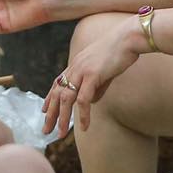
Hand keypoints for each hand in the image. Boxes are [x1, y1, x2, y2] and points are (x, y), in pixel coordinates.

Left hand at [44, 21, 142, 137]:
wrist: (128, 38)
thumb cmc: (120, 52)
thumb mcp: (103, 70)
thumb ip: (96, 86)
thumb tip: (91, 102)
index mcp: (76, 64)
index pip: (57, 83)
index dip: (49, 98)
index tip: (44, 111)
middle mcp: (75, 67)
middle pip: (57, 93)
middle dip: (50, 114)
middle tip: (46, 130)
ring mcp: (82, 71)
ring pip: (66, 99)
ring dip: (62, 118)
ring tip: (61, 133)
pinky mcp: (92, 75)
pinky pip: (84, 99)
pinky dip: (82, 114)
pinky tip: (84, 126)